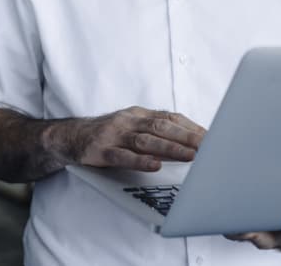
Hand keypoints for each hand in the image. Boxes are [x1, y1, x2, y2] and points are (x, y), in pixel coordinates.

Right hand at [50, 106, 204, 171]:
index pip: (170, 118)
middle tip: (210, 147)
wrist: (66, 138)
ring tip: (191, 157)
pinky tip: (155, 165)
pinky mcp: (99, 151)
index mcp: (137, 114)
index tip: (214, 137)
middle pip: (162, 127)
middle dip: (188, 137)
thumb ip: (154, 133)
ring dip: (171, 148)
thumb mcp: (130, 128)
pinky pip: (122, 156)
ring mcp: (112, 135)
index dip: (192, 127)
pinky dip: (140, 161)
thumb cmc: (106, 137)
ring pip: (146, 140)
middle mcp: (127, 121)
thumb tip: (191, 145)